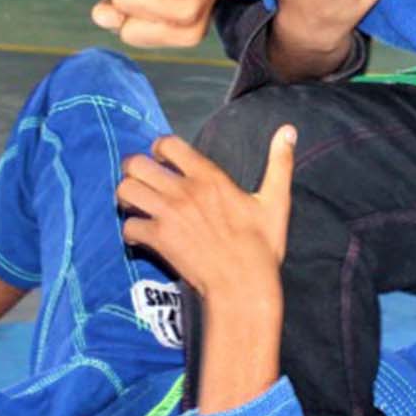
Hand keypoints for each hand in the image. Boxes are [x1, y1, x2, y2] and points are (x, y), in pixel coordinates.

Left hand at [116, 127, 294, 299]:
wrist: (244, 284)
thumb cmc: (261, 246)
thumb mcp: (275, 201)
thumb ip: (279, 163)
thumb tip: (289, 131)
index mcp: (209, 177)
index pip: (167, 144)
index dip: (158, 148)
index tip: (161, 159)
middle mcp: (184, 191)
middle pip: (136, 164)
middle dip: (133, 170)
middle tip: (141, 181)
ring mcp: (169, 215)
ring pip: (125, 190)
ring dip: (126, 197)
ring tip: (135, 204)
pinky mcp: (159, 240)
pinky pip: (128, 227)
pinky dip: (130, 231)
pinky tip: (140, 235)